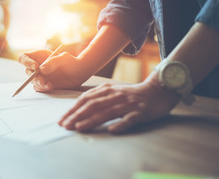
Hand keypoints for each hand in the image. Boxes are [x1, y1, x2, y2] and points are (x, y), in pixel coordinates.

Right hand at [18, 50, 89, 91]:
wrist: (79, 73)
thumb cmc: (71, 62)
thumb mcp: (64, 58)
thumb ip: (52, 62)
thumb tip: (41, 70)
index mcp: (38, 56)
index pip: (24, 58)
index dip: (27, 62)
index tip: (36, 67)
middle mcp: (36, 66)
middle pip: (27, 71)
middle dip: (34, 77)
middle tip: (42, 80)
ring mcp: (40, 76)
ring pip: (32, 81)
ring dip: (39, 84)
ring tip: (49, 85)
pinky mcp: (44, 85)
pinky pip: (38, 88)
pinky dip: (43, 88)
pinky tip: (51, 86)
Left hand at [58, 73, 180, 132]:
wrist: (158, 91)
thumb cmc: (132, 95)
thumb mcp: (113, 93)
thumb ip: (98, 98)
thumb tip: (78, 109)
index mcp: (107, 91)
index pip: (86, 99)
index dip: (73, 109)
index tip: (62, 120)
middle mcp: (116, 95)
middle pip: (93, 105)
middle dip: (77, 116)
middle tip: (65, 126)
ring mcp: (128, 103)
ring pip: (108, 112)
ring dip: (92, 120)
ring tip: (80, 128)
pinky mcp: (141, 112)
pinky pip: (130, 119)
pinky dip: (120, 124)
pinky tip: (112, 130)